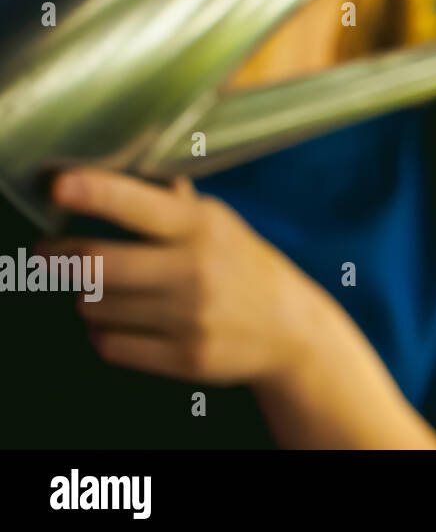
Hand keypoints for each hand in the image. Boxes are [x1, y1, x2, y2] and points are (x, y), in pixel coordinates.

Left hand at [41, 166, 331, 387]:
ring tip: (104, 292)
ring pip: (96, 308)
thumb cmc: (244, 267)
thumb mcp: (220, 226)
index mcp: (204, 226)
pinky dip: (105, 334)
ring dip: (87, 299)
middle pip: (97, 264)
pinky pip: (110, 346)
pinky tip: (123, 324)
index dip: (95, 193)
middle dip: (60, 258)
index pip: (138, 205)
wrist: (292, 330)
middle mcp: (196, 270)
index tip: (58, 186)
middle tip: (48, 253)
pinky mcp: (185, 358)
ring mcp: (191, 318)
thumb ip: (174, 205)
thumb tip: (125, 172)